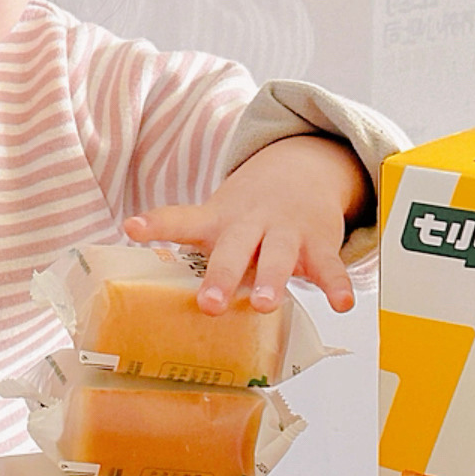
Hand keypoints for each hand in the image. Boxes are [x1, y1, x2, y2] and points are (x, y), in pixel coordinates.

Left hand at [124, 135, 372, 315]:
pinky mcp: (319, 242)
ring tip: (267, 306)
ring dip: (274, 280)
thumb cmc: (247, 213)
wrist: (302, 169)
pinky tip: (342, 304)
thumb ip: (192, 253)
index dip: (155, 224)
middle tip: (209, 304)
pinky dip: (337, 285)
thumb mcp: (216, 221)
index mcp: (217, 221)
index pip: (180, 220)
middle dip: (222, 275)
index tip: (132, 227)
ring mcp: (285, 232)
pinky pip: (328, 266)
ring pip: (279, 256)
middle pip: (234, 249)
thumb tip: (150, 302)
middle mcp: (250, 224)